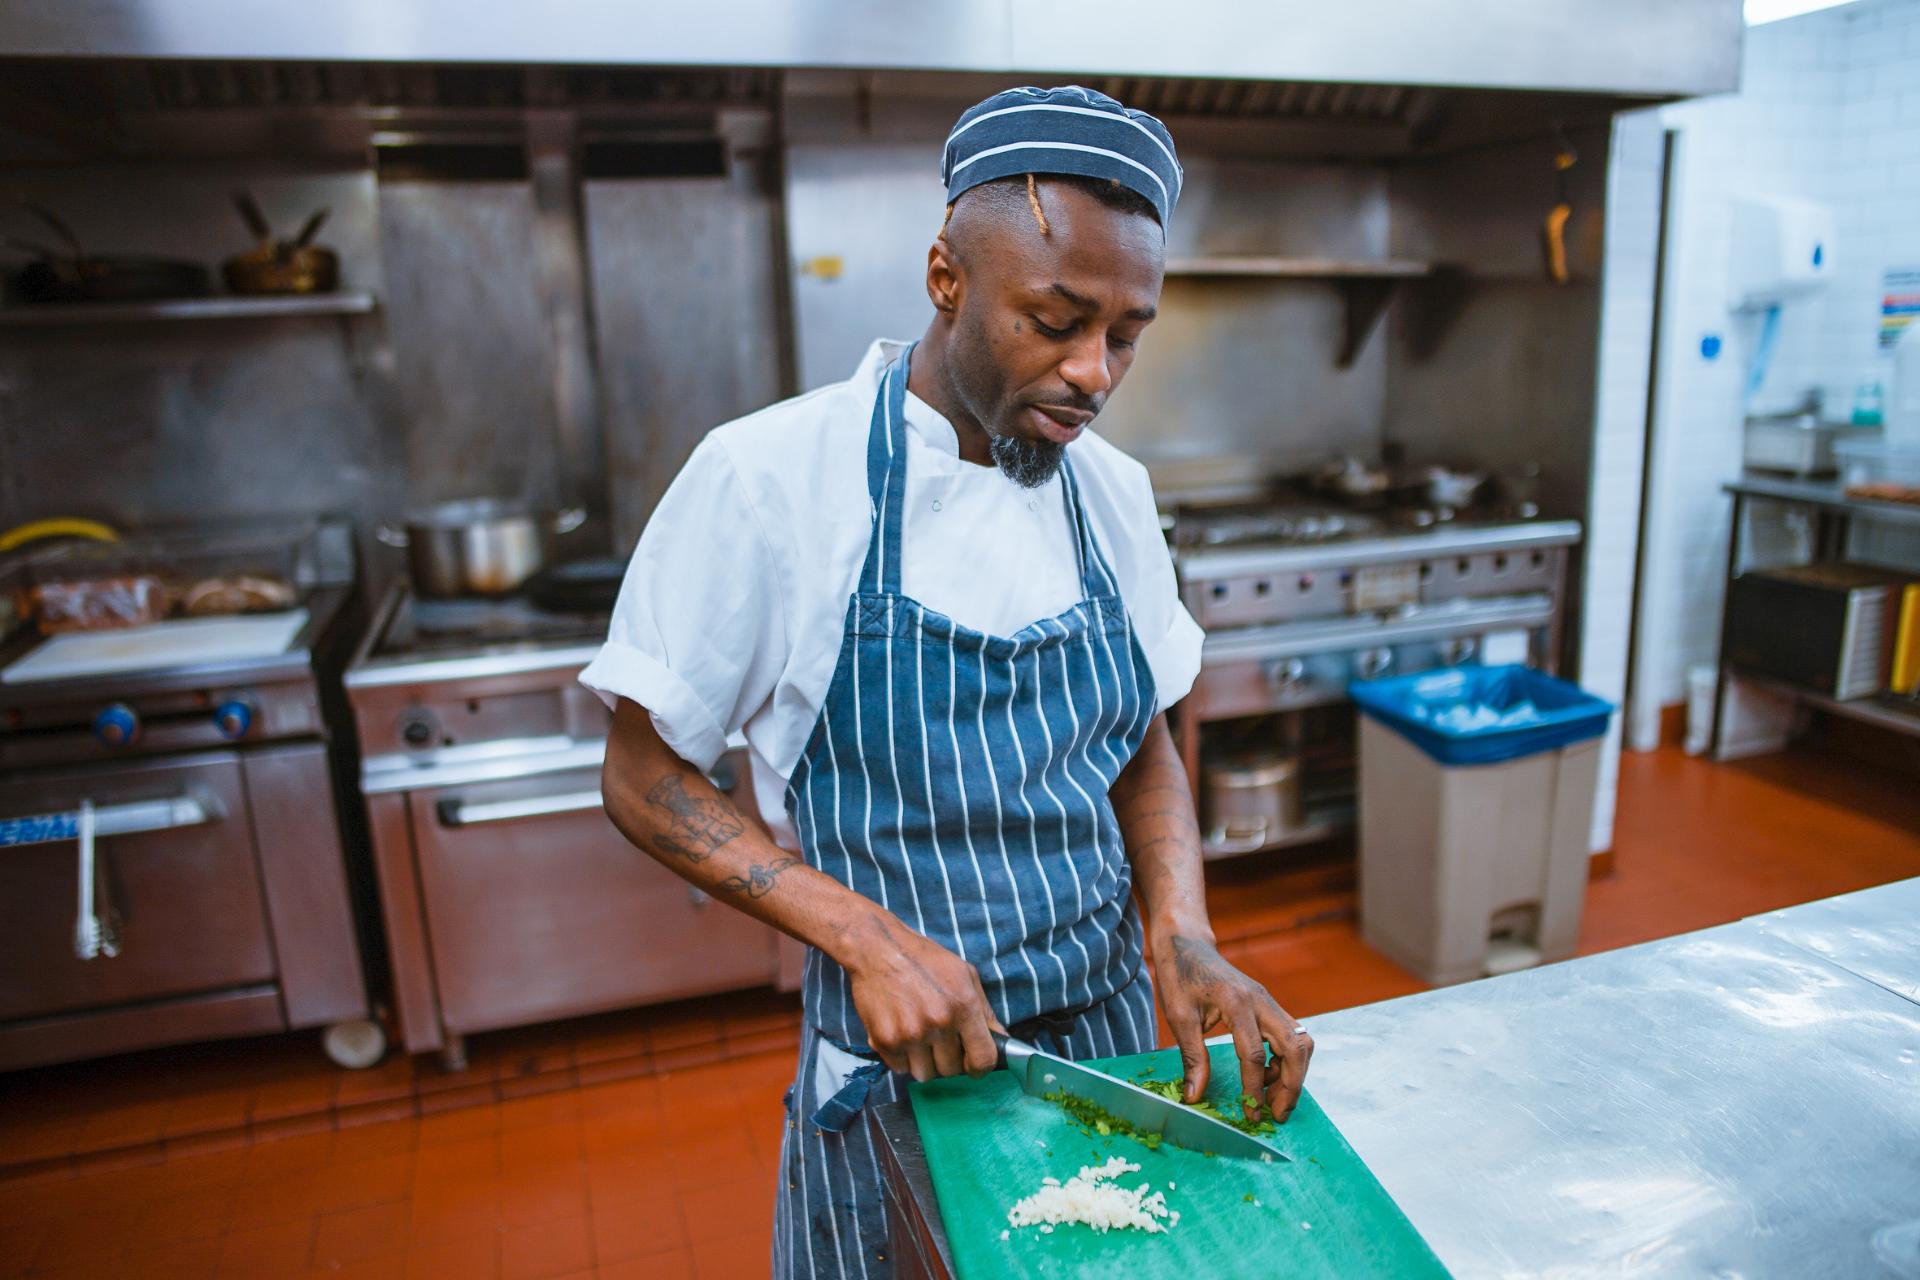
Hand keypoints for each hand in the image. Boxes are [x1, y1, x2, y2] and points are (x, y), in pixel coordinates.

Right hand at [844, 911, 1001, 1081]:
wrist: (876, 948)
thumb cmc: (923, 959)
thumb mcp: (964, 974)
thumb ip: (985, 1011)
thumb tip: (1001, 1039)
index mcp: (963, 1006)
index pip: (983, 1060)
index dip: (980, 1067)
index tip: (972, 1064)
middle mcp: (938, 1022)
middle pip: (952, 1071)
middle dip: (948, 1059)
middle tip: (938, 1039)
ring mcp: (910, 1034)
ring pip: (925, 1074)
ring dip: (923, 1061)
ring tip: (918, 1035)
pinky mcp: (884, 1040)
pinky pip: (900, 1068)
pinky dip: (901, 1057)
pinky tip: (900, 1033)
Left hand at [1153, 932, 1312, 1123]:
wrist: (1187, 944)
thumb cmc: (1180, 976)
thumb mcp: (1179, 1017)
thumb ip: (1192, 1057)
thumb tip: (1195, 1097)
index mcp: (1237, 1002)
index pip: (1254, 1054)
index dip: (1254, 1089)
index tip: (1251, 1115)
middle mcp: (1262, 1001)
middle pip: (1295, 1047)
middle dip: (1292, 1085)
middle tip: (1277, 1114)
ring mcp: (1269, 1001)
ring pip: (1300, 1041)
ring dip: (1293, 1073)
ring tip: (1271, 1099)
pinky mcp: (1269, 1005)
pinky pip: (1290, 1036)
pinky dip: (1285, 1060)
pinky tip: (1264, 1075)